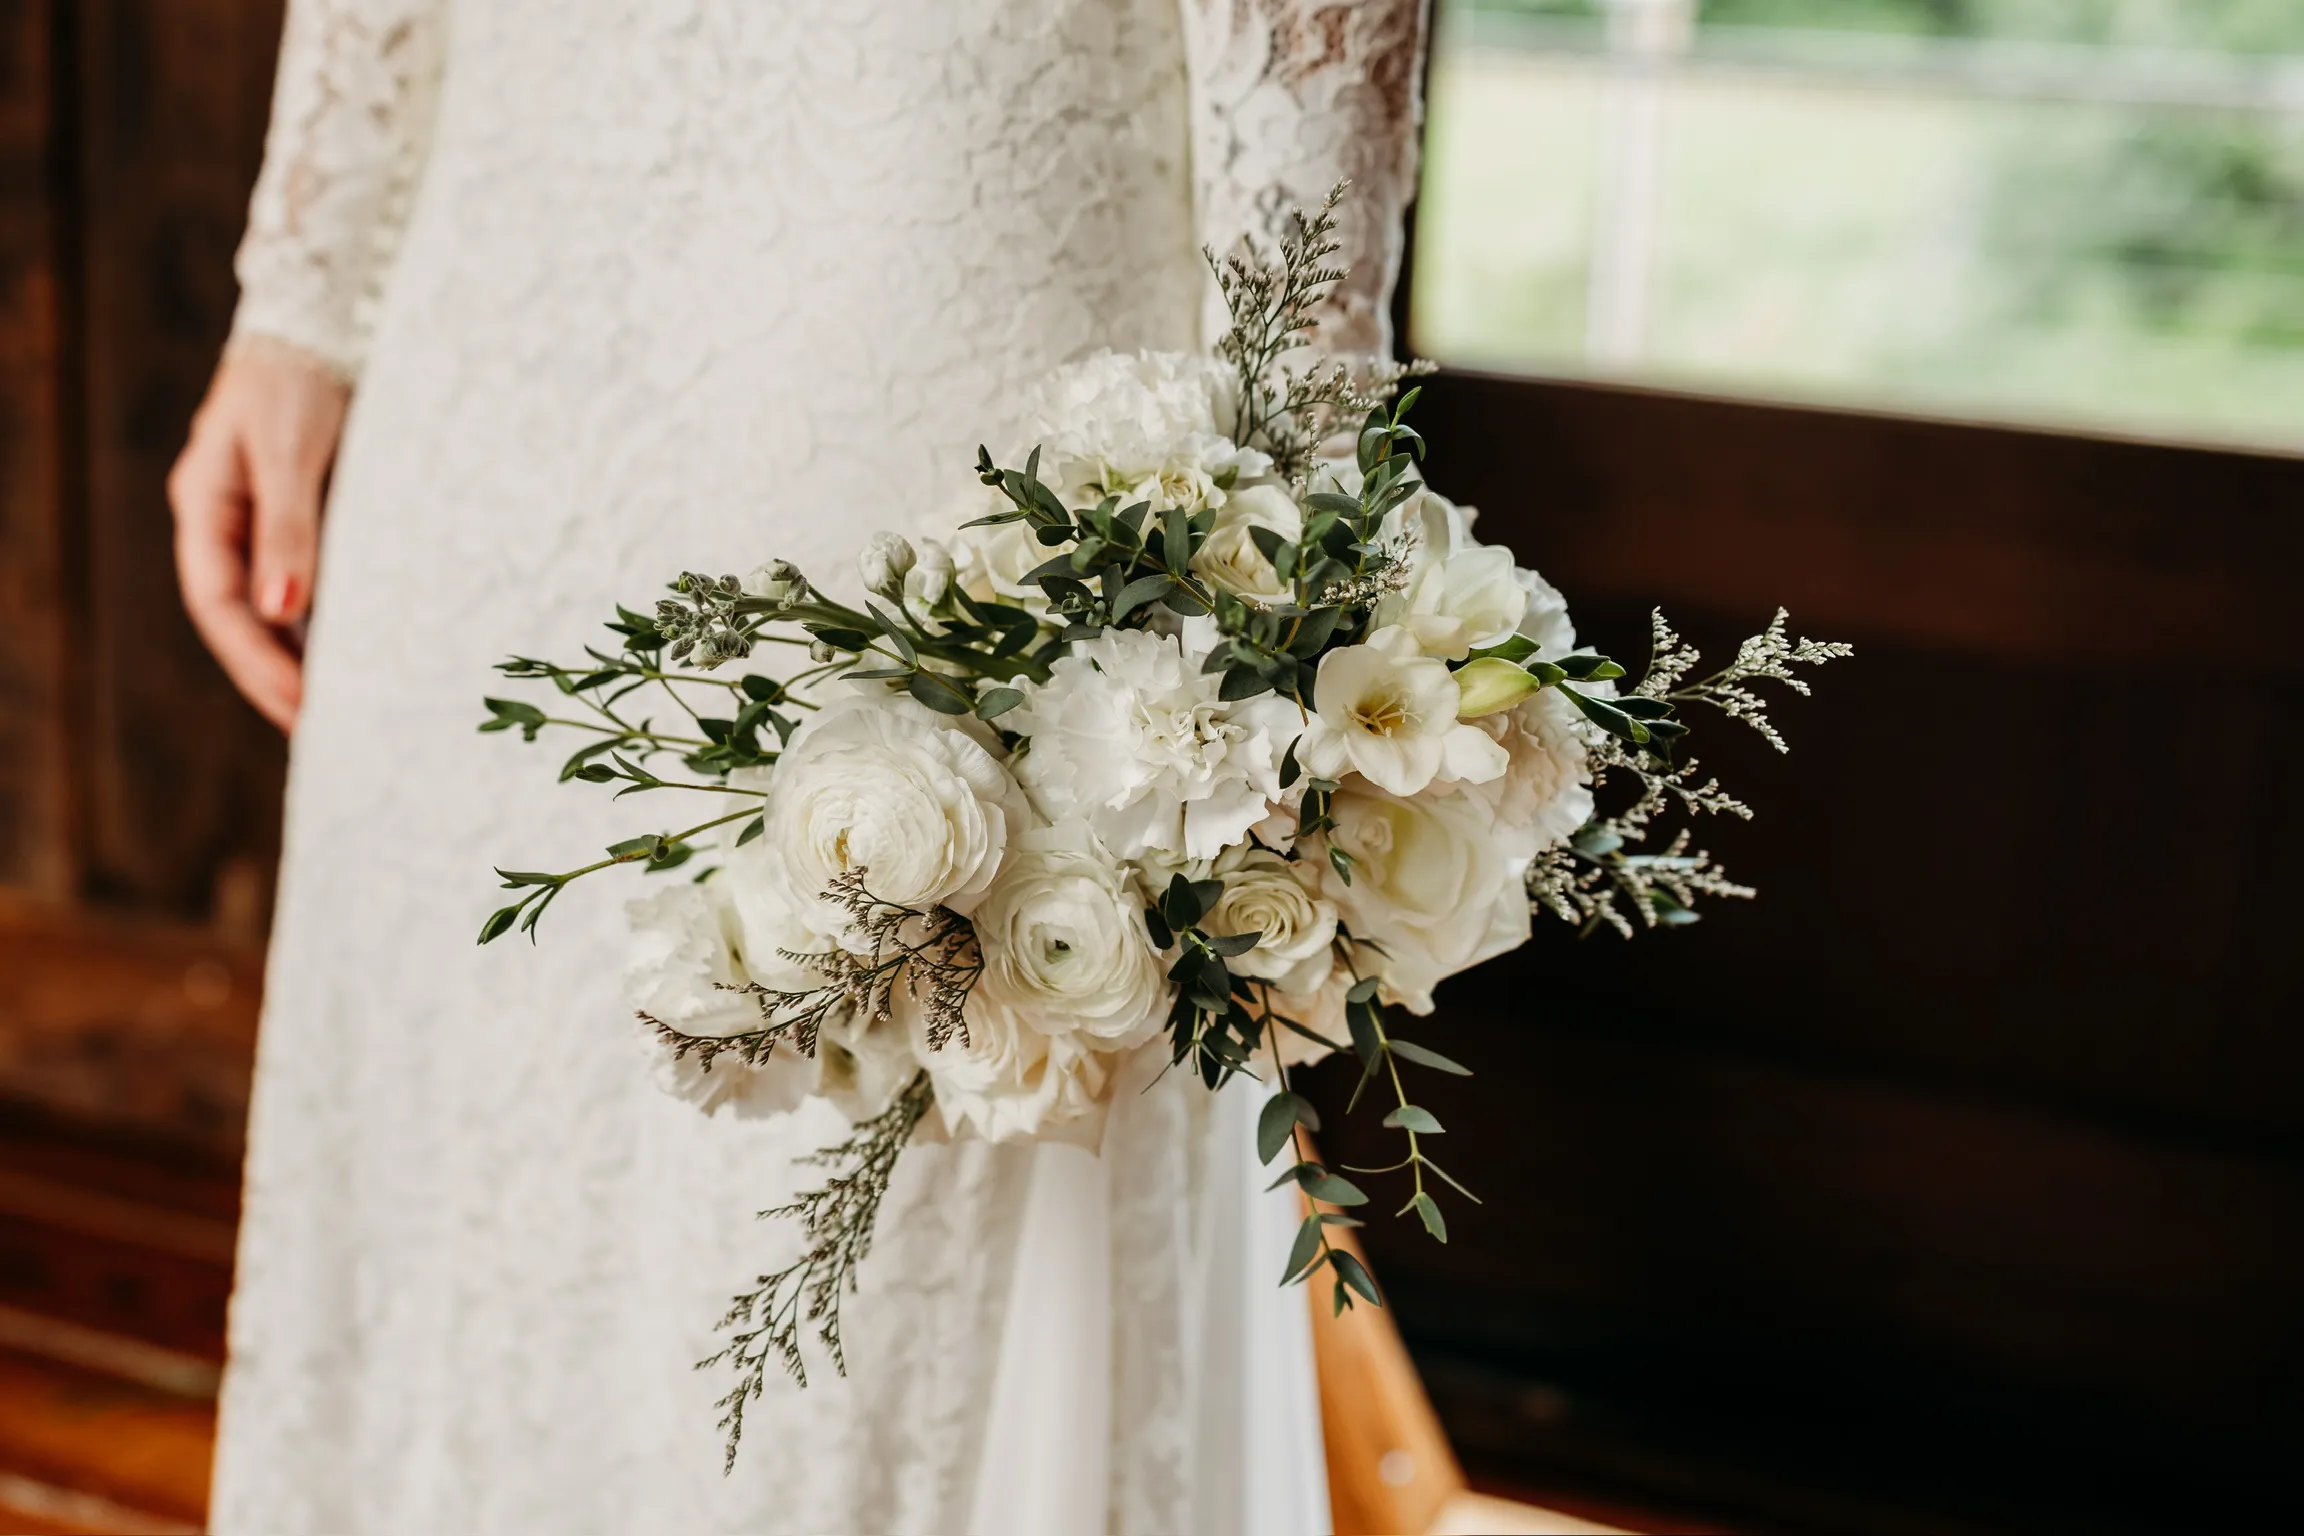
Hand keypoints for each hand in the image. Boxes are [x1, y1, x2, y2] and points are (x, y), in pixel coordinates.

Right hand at [168, 335, 349, 731]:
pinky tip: (375, 649)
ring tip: (354, 707)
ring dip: (311, 655)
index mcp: (208, 508)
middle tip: (327, 733)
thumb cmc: (300, 376)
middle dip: (280, 677)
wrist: (329, 319)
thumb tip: (281, 612)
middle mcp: (234, 521)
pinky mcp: (315, 513)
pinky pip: (322, 578)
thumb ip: (289, 526)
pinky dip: (340, 618)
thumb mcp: (288, 450)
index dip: (258, 664)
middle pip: (247, 618)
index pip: (222, 608)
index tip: (302, 710)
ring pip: (283, 604)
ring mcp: (272, 519)